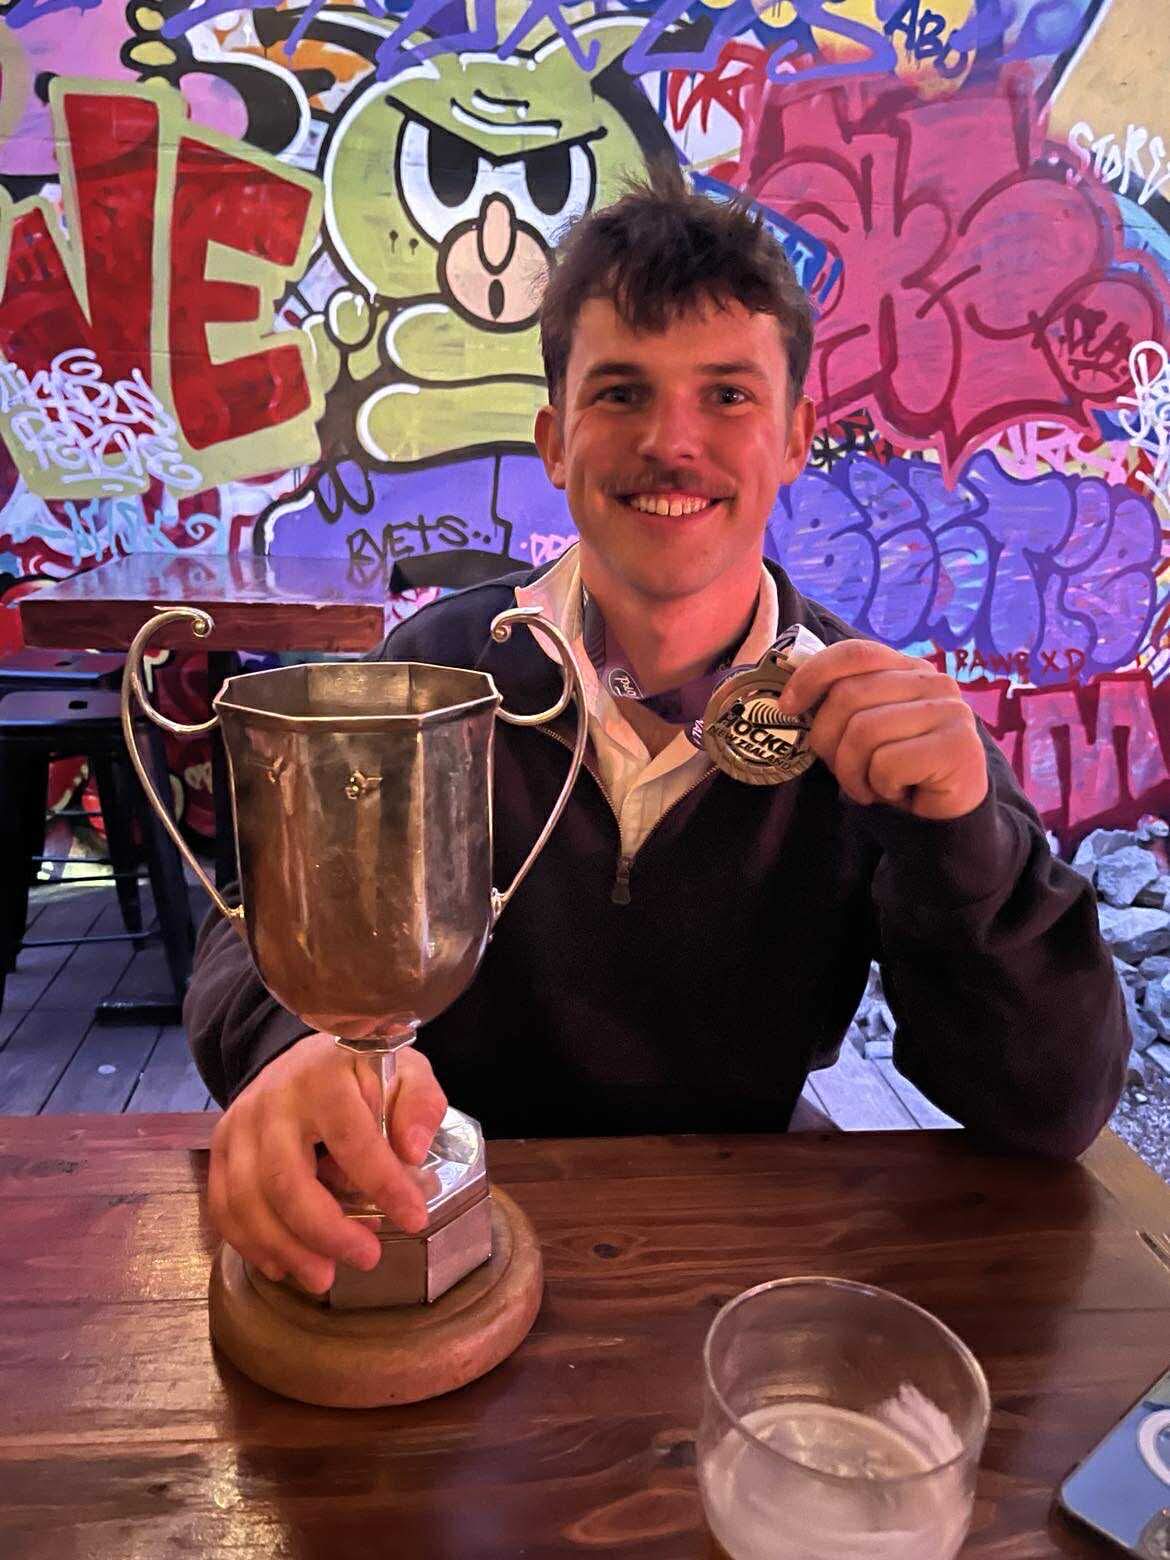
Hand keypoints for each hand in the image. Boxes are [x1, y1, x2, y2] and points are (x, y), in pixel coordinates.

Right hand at [208, 1034, 447, 1293]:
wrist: (302, 1059)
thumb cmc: (360, 1072)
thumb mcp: (404, 1071)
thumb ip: (419, 1104)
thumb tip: (412, 1151)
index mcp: (323, 1078)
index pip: (351, 1137)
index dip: (382, 1183)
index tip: (414, 1219)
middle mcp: (271, 1102)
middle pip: (286, 1180)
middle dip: (326, 1231)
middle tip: (367, 1258)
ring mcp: (239, 1126)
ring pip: (248, 1201)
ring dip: (287, 1249)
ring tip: (325, 1278)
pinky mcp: (220, 1150)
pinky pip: (224, 1207)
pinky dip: (251, 1244)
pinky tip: (283, 1266)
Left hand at [778, 640, 987, 820]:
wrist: (942, 819)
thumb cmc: (896, 772)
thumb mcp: (862, 731)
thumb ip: (840, 704)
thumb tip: (790, 695)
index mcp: (910, 670)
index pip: (856, 653)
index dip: (813, 675)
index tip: (788, 706)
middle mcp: (935, 682)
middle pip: (849, 695)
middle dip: (829, 740)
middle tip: (842, 769)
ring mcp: (950, 712)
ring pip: (863, 731)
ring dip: (852, 772)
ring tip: (868, 786)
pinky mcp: (958, 747)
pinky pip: (887, 763)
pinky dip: (879, 787)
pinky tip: (897, 793)